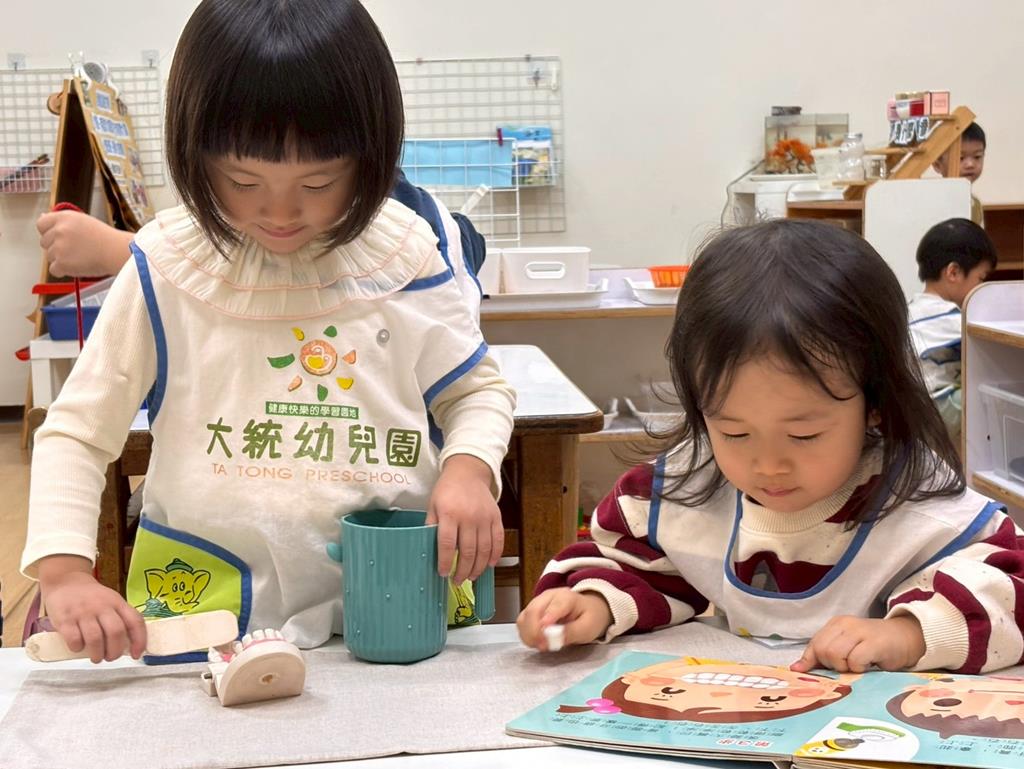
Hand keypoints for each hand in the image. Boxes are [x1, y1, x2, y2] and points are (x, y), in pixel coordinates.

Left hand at [37, 210, 132, 276]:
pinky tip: (78, 266)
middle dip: (56, 247)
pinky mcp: (62, 263)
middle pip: (44, 242)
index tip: (58, 237)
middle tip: (75, 249)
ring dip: (61, 259)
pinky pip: (54, 270)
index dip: (48, 232)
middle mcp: (59, 230)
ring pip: (49, 257)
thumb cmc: (106, 238)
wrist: (117, 252)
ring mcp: (59, 247)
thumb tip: (43, 217)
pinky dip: (64, 271)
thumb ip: (62, 221)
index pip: (41, 224)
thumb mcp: (83, 221)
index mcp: (64, 218)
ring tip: (80, 257)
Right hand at [38, 555, 146, 662]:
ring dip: (97, 654)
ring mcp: (83, 612)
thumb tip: (128, 646)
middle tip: (111, 657)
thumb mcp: (110, 601)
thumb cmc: (91, 597)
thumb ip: (119, 618)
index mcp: (117, 602)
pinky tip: (79, 648)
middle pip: (116, 632)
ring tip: (97, 658)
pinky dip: (78, 648)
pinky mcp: (65, 619)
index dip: (139, 640)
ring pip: (95, 639)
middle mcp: (102, 606)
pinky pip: (74, 639)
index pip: (135, 621)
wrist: (65, 581)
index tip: (136, 654)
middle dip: (115, 651)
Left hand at [427, 454, 501, 583]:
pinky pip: (498, 540)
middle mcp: (469, 517)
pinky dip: (495, 555)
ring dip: (478, 568)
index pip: (448, 544)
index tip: (443, 573)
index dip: (446, 562)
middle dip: (463, 570)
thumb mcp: (433, 505)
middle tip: (457, 580)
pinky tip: (489, 565)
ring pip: (484, 550)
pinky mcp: (496, 517)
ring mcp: (484, 518)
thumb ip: (432, 526)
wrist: (468, 472)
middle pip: (468, 551)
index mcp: (449, 514)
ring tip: (471, 577)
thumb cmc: (447, 490)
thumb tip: (430, 550)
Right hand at [517, 587, 612, 650]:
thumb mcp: (588, 627)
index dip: (548, 619)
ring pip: (524, 617)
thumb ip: (572, 632)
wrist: (588, 609)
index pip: (555, 606)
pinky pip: (522, 623)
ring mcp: (538, 602)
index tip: (544, 634)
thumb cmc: (589, 617)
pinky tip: (537, 642)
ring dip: (528, 635)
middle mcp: (548, 596)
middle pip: (533, 610)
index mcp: (567, 597)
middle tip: (543, 646)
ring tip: (542, 645)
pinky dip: (526, 635)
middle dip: (534, 631)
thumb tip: (555, 638)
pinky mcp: (531, 611)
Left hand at [791, 615, 925, 673]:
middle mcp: (845, 625)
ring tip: (857, 666)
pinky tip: (868, 666)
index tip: (811, 674)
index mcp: (835, 625)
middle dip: (831, 665)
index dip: (811, 661)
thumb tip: (796, 669)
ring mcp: (860, 632)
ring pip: (835, 654)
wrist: (906, 638)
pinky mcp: (875, 642)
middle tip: (847, 667)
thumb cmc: (873, 647)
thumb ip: (823, 657)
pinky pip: (856, 659)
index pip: (814, 644)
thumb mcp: (846, 648)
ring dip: (845, 667)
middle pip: (823, 650)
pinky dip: (859, 668)